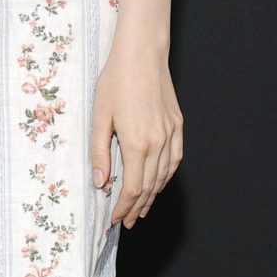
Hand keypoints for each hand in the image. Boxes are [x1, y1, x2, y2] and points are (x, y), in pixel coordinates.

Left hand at [89, 34, 182, 226]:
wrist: (142, 54)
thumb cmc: (116, 81)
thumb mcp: (99, 117)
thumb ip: (99, 152)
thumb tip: (101, 182)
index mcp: (136, 143)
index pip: (131, 188)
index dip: (123, 207)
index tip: (114, 219)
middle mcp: (158, 143)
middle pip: (148, 187)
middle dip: (136, 207)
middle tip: (126, 221)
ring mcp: (171, 134)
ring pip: (164, 176)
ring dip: (152, 196)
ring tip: (141, 208)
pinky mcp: (177, 125)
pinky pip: (174, 159)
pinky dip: (166, 176)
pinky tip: (158, 182)